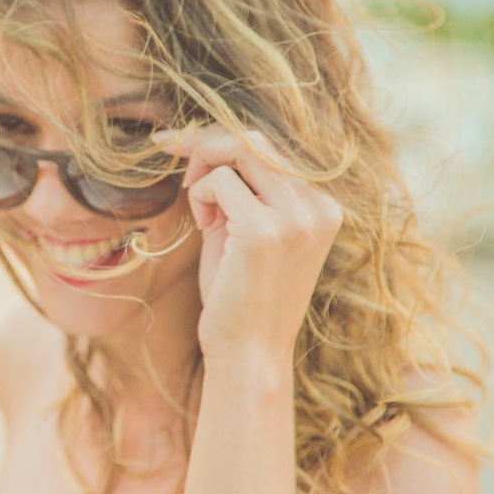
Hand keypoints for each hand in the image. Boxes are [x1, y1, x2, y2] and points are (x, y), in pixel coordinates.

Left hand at [154, 124, 342, 364]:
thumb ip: (239, 191)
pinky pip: (220, 181)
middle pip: (255, 140)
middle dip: (205, 143)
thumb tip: (208, 146)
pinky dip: (201, 195)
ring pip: (239, 150)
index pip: (272, 148)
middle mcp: (318, 207)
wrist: (247, 353)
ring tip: (200, 210)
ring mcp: (296, 218)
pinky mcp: (265, 230)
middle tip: (171, 157)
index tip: (181, 145)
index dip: (222, 140)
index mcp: (322, 207)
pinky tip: (205, 226)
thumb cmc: (239, 297)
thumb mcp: (245, 233)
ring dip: (203, 170)